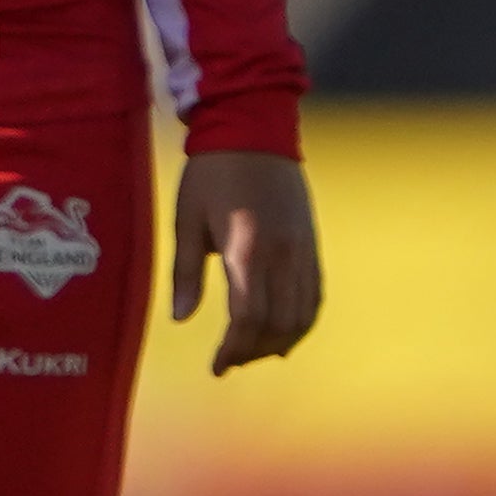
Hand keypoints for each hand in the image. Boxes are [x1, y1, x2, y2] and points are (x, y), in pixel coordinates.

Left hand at [172, 148, 322, 371]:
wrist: (254, 128)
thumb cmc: (211, 174)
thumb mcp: (187, 220)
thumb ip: (186, 272)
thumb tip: (181, 319)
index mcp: (247, 249)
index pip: (248, 318)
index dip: (234, 349)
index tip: (217, 367)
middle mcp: (282, 254)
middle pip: (279, 324)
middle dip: (254, 351)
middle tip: (230, 361)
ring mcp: (302, 249)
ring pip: (303, 314)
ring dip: (281, 341)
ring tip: (254, 351)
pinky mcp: (311, 243)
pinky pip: (314, 294)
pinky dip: (302, 320)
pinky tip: (283, 331)